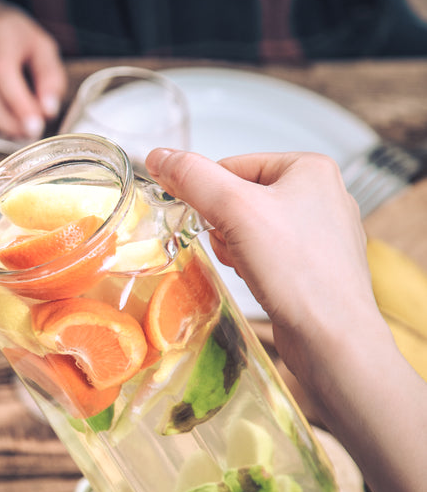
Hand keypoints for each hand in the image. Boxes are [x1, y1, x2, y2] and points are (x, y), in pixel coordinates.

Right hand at [144, 148, 379, 376]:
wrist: (331, 334)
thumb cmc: (299, 271)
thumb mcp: (234, 210)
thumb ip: (193, 178)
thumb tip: (160, 157)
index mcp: (310, 168)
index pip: (232, 165)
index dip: (211, 196)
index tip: (209, 221)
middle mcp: (321, 194)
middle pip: (240, 197)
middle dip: (224, 226)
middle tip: (236, 247)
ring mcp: (320, 231)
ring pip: (250, 228)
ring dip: (236, 248)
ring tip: (252, 266)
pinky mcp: (314, 263)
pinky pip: (267, 253)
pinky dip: (253, 266)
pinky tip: (261, 280)